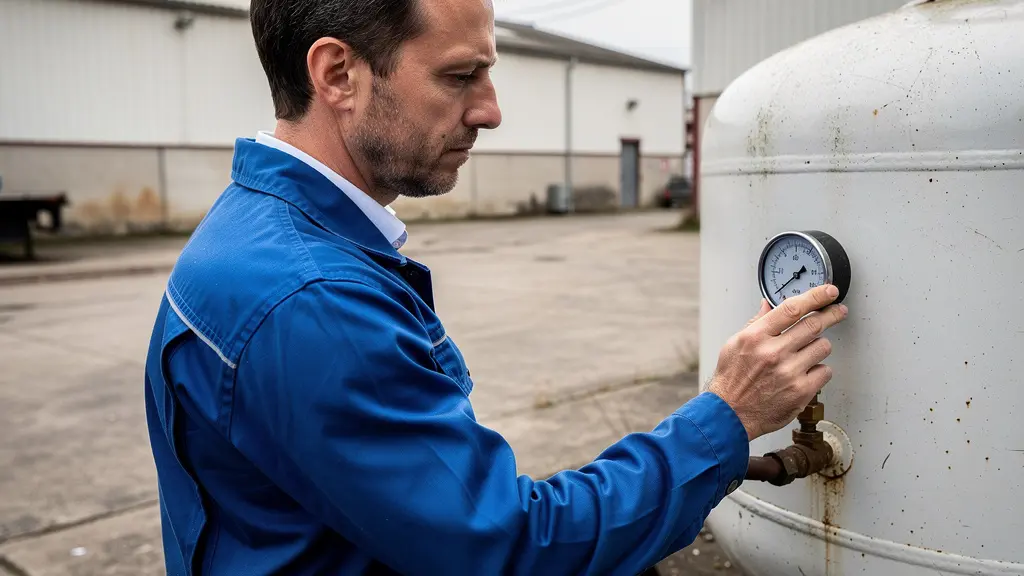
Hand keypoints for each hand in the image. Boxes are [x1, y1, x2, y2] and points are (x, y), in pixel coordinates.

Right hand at [707, 284, 848, 440]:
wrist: (730, 414)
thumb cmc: (731, 379)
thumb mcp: (735, 344)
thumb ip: (756, 323)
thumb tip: (768, 305)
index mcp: (755, 337)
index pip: (792, 309)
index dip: (816, 296)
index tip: (828, 291)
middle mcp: (773, 352)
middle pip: (814, 324)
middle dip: (831, 314)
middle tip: (838, 311)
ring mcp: (789, 372)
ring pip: (823, 346)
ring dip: (819, 346)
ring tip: (807, 353)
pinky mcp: (801, 391)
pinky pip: (825, 371)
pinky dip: (819, 371)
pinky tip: (805, 373)